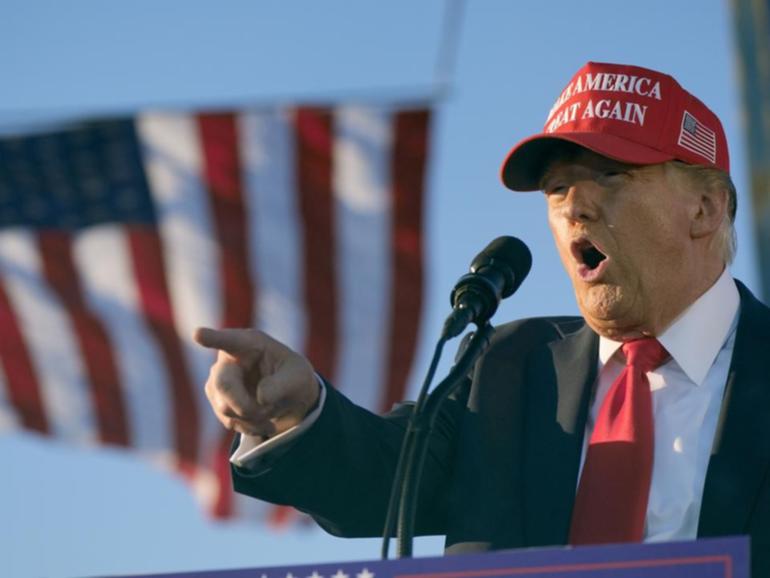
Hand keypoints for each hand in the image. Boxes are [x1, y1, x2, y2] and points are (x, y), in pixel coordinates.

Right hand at [193, 327, 318, 437]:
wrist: (289, 397)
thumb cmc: (293, 378)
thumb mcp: (299, 378)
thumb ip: (282, 385)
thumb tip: (261, 398)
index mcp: (250, 343)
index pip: (228, 340)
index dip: (212, 338)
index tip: (198, 334)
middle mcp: (229, 359)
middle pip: (223, 384)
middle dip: (246, 405)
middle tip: (269, 411)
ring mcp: (218, 381)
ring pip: (225, 407)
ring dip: (253, 417)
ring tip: (272, 410)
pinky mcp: (218, 401)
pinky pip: (229, 420)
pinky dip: (250, 426)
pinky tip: (263, 421)